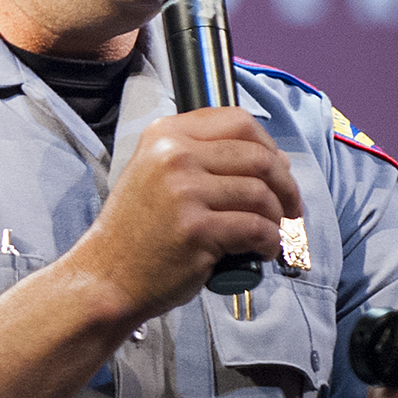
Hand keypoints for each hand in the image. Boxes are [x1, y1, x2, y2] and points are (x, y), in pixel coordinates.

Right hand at [67, 107, 302, 320]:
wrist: (106, 277)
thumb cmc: (138, 232)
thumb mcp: (157, 175)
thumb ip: (203, 158)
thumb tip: (274, 159)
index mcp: (165, 135)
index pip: (237, 121)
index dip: (268, 145)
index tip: (278, 169)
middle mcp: (174, 155)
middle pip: (258, 157)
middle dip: (285, 185)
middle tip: (290, 208)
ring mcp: (184, 192)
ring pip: (261, 195)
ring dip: (277, 219)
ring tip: (270, 235)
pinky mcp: (196, 230)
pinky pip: (256, 229)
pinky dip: (269, 243)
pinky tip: (262, 252)